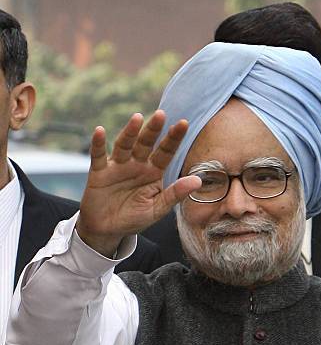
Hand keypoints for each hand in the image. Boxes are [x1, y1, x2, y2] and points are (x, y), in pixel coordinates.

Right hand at [76, 110, 200, 256]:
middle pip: (146, 143)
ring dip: (130, 132)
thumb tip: (198, 181)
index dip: (174, 138)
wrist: (108, 230)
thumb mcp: (158, 209)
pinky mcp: (99, 172)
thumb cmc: (134, 218)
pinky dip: (98, 144)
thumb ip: (175, 194)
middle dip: (153, 130)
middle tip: (161, 115)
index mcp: (153, 172)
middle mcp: (137, 164)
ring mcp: (118, 166)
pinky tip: (99, 131)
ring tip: (137, 118)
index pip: (166, 152)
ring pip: (124, 145)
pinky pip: (99, 156)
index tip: (184, 123)